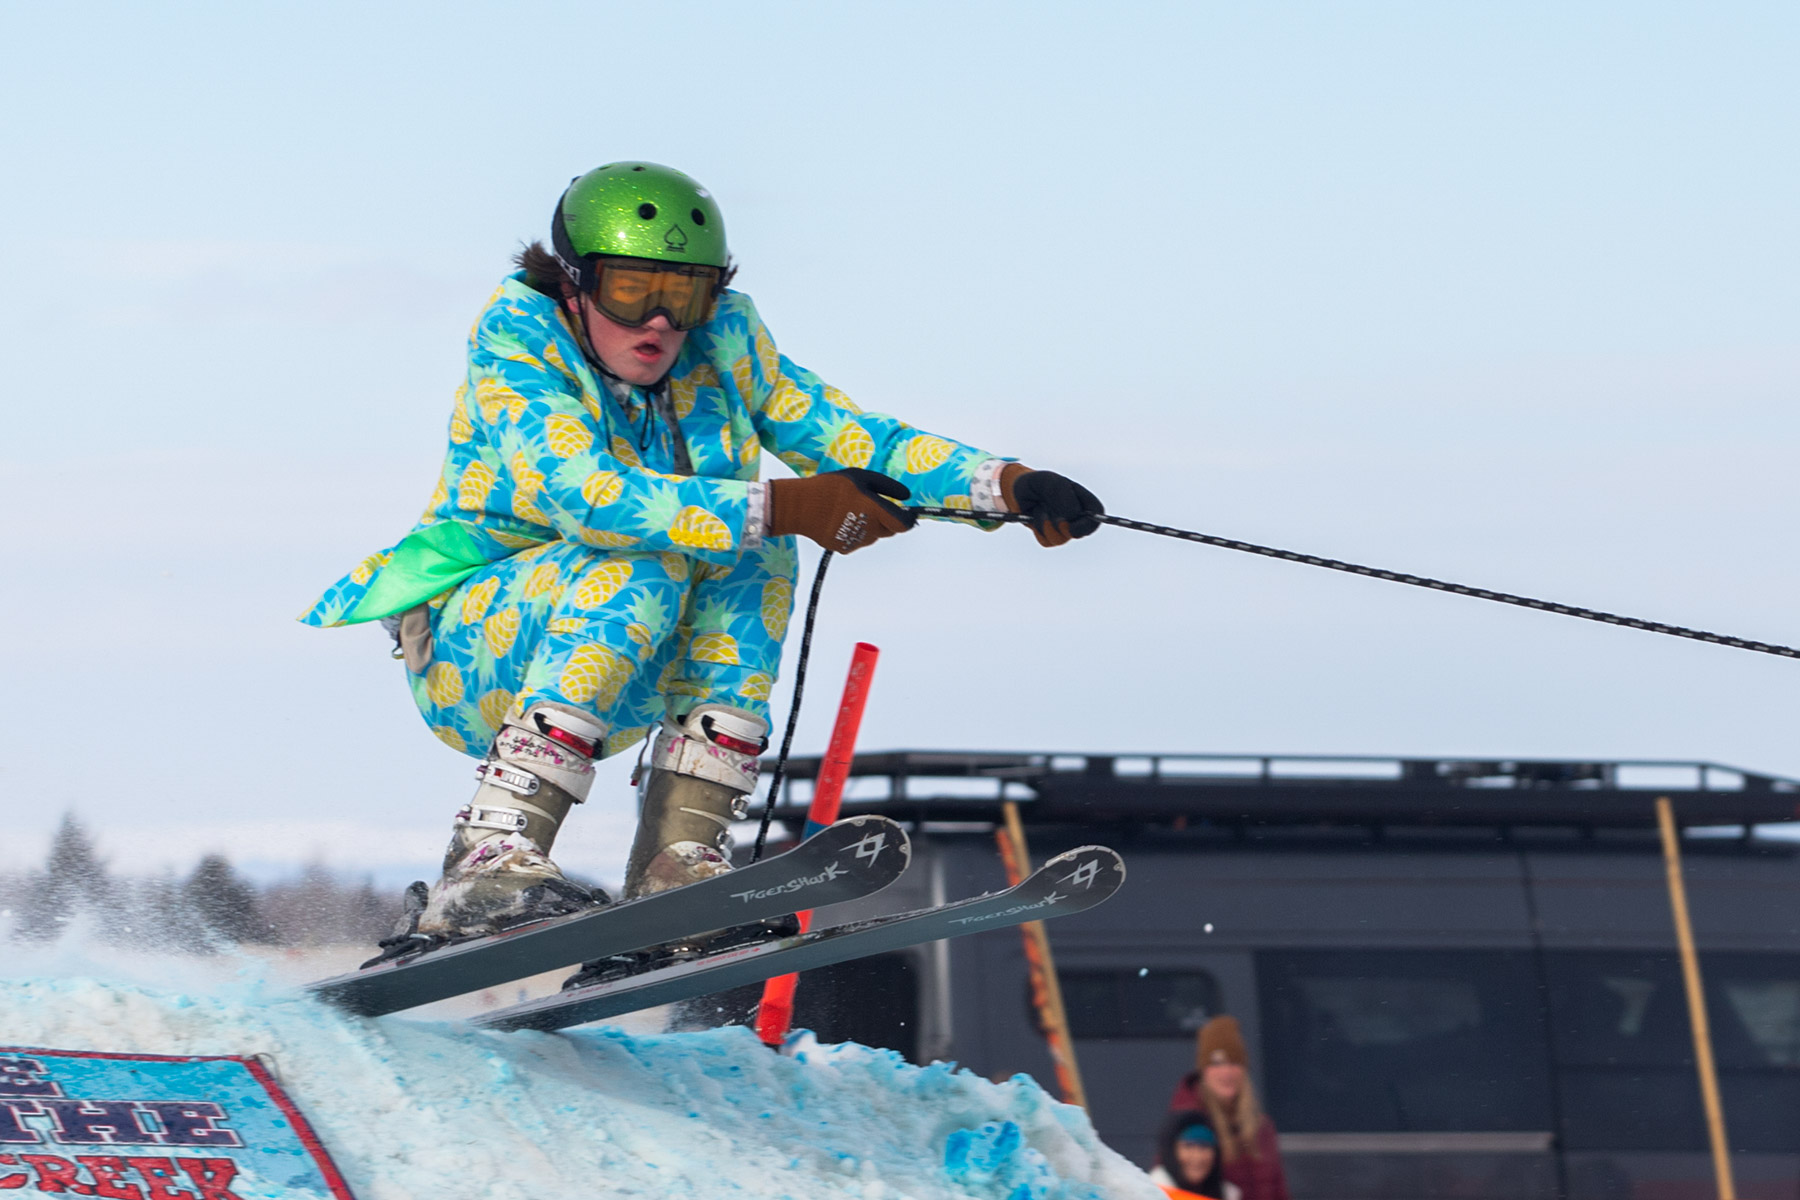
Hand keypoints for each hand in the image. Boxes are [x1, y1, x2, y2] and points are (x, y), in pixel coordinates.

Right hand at [767, 469, 916, 552]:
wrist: (799, 506)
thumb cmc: (831, 487)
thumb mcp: (860, 477)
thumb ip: (886, 487)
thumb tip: (907, 496)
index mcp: (875, 511)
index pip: (904, 524)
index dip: (907, 519)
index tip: (904, 512)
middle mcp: (869, 530)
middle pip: (889, 530)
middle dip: (886, 520)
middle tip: (870, 506)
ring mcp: (857, 542)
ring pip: (873, 536)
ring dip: (870, 526)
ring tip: (850, 510)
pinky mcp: (845, 548)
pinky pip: (858, 541)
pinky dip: (855, 533)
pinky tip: (840, 520)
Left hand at [1000, 465, 1103, 546]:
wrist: (1017, 490)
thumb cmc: (1039, 483)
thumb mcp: (1050, 482)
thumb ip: (1063, 496)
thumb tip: (1072, 516)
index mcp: (1082, 499)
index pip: (1097, 513)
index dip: (1089, 523)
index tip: (1072, 527)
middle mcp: (1075, 515)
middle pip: (1081, 532)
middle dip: (1064, 528)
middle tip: (1050, 520)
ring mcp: (1063, 527)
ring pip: (1061, 538)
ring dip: (1045, 524)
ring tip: (1038, 508)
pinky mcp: (1049, 535)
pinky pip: (1046, 541)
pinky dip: (1037, 528)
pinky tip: (1034, 516)